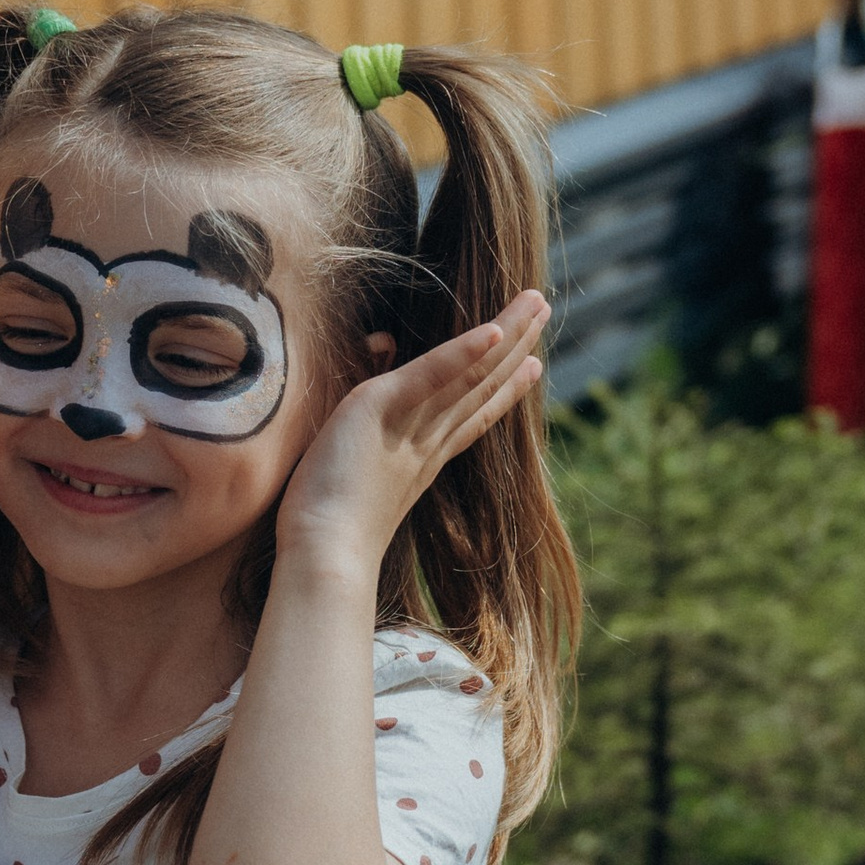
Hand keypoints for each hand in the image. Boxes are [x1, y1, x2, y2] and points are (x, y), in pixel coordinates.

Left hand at [274, 294, 548, 579]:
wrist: (322, 561)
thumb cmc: (322, 544)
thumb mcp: (346, 493)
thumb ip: (358, 464)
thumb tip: (353, 441)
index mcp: (418, 464)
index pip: (468, 418)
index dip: (501, 391)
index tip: (531, 367)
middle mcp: (424, 444)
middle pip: (479, 387)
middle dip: (513, 349)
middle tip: (542, 312)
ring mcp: (409, 428)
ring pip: (469, 374)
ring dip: (505, 335)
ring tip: (536, 303)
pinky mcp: (381, 410)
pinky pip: (432, 376)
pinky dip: (463, 352)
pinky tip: (493, 331)